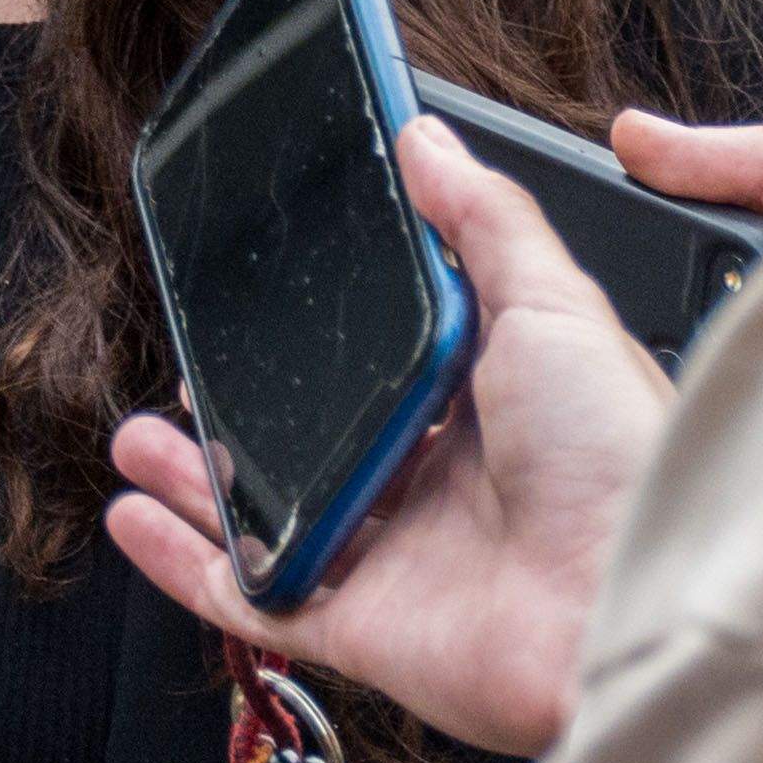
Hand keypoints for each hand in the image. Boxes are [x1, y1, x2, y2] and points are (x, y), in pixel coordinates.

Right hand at [102, 112, 762, 758]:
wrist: (627, 602)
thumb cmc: (619, 459)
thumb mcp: (557, 303)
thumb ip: (486, 219)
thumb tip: (428, 136)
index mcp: (492, 404)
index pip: (393, 356)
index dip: (329, 327)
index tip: (269, 292)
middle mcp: (441, 482)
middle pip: (319, 438)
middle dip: (247, 407)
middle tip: (194, 364)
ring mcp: (396, 557)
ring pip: (272, 513)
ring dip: (198, 477)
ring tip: (139, 435)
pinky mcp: (362, 626)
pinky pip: (255, 594)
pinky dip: (186, 563)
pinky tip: (135, 515)